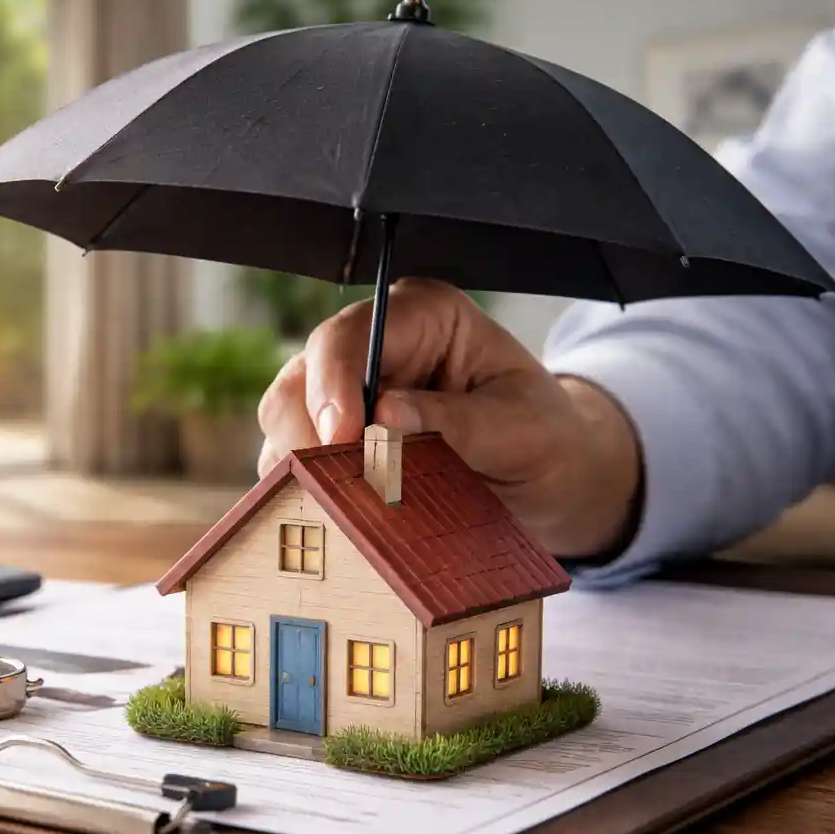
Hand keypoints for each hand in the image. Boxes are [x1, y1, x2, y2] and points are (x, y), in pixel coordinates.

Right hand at [256, 278, 642, 560]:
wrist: (550, 478)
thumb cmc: (544, 438)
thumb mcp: (521, 429)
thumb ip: (457, 421)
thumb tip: (384, 417)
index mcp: (423, 316)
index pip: (351, 336)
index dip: (335, 385)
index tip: (344, 439)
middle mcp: (371, 347)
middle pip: (299, 380)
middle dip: (310, 438)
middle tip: (340, 490)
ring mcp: (343, 393)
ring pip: (285, 425)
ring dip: (305, 473)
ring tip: (349, 509)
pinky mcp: (332, 441)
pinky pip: (293, 465)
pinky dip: (307, 495)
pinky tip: (342, 517)